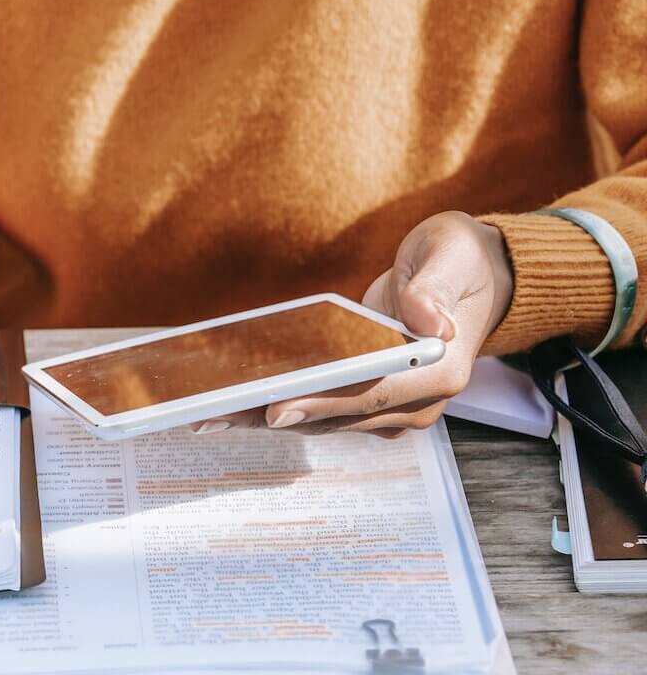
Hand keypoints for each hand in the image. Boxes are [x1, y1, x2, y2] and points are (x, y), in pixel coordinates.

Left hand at [194, 212, 513, 438]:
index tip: (273, 408)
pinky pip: (316, 409)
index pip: (372, 394)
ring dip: (260, 417)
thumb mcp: (451, 254)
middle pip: (334, 416)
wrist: (471, 278)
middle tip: (209, 413)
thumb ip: (434, 286)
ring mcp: (391, 408)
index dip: (321, 402)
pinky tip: (228, 400)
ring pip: (318, 420)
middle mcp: (418, 401)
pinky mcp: (367, 402)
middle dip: (270, 415)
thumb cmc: (458, 261)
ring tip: (204, 412)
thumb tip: (424, 318)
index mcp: (440, 370)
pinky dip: (274, 404)